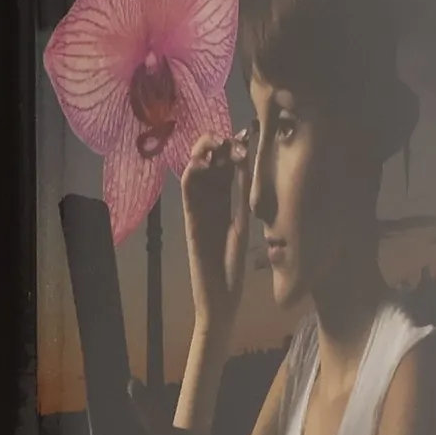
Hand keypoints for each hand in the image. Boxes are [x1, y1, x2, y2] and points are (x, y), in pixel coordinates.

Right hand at [182, 128, 250, 332]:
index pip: (226, 171)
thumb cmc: (231, 270)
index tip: (243, 135)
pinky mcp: (190, 225)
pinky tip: (198, 162)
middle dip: (217, 148)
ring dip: (201, 157)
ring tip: (212, 140)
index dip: (232, 151)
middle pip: (209, 169)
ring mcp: (198, 214)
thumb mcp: (242, 227)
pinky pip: (188, 197)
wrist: (220, 300)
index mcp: (224, 207)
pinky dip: (191, 178)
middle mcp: (209, 206)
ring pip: (195, 177)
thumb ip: (242, 200)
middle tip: (228, 134)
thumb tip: (246, 168)